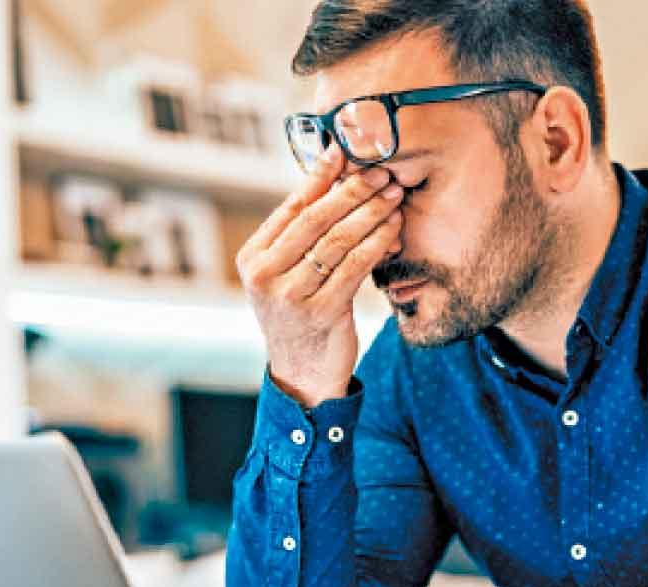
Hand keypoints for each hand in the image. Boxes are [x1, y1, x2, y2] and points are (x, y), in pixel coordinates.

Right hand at [235, 144, 403, 407]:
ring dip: (371, 213)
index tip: (345, 151)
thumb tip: (333, 179)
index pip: (291, 206)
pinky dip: (377, 243)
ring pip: (338, 240)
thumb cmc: (301, 316)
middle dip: (353, 190)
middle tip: (381, 171)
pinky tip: (394, 230)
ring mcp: (290, 295)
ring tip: (394, 196)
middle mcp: (265, 275)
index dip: (320, 176)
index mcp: (253, 258)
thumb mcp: (289, 274)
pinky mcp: (320, 312)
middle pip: (316, 219)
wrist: (303, 374)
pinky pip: (355, 266)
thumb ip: (302, 236)